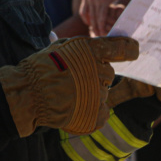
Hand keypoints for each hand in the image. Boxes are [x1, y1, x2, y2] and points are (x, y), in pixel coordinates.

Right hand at [0, 36, 138, 136]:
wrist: (28, 94)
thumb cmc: (40, 68)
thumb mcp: (60, 46)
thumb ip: (83, 48)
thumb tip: (98, 47)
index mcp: (91, 50)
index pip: (124, 48)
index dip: (129, 49)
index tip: (133, 50)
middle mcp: (99, 70)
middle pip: (108, 73)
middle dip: (95, 75)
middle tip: (74, 79)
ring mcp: (99, 94)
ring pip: (103, 92)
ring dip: (90, 93)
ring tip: (68, 94)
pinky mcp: (97, 114)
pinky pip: (102, 111)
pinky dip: (91, 111)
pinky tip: (74, 107)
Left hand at [80, 0, 126, 36]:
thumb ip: (92, 3)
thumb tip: (89, 14)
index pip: (82, 12)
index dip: (86, 21)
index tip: (91, 27)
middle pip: (89, 16)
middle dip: (93, 27)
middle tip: (96, 34)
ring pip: (96, 17)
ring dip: (98, 27)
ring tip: (101, 34)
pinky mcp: (104, 0)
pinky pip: (102, 15)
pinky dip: (103, 23)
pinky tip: (104, 28)